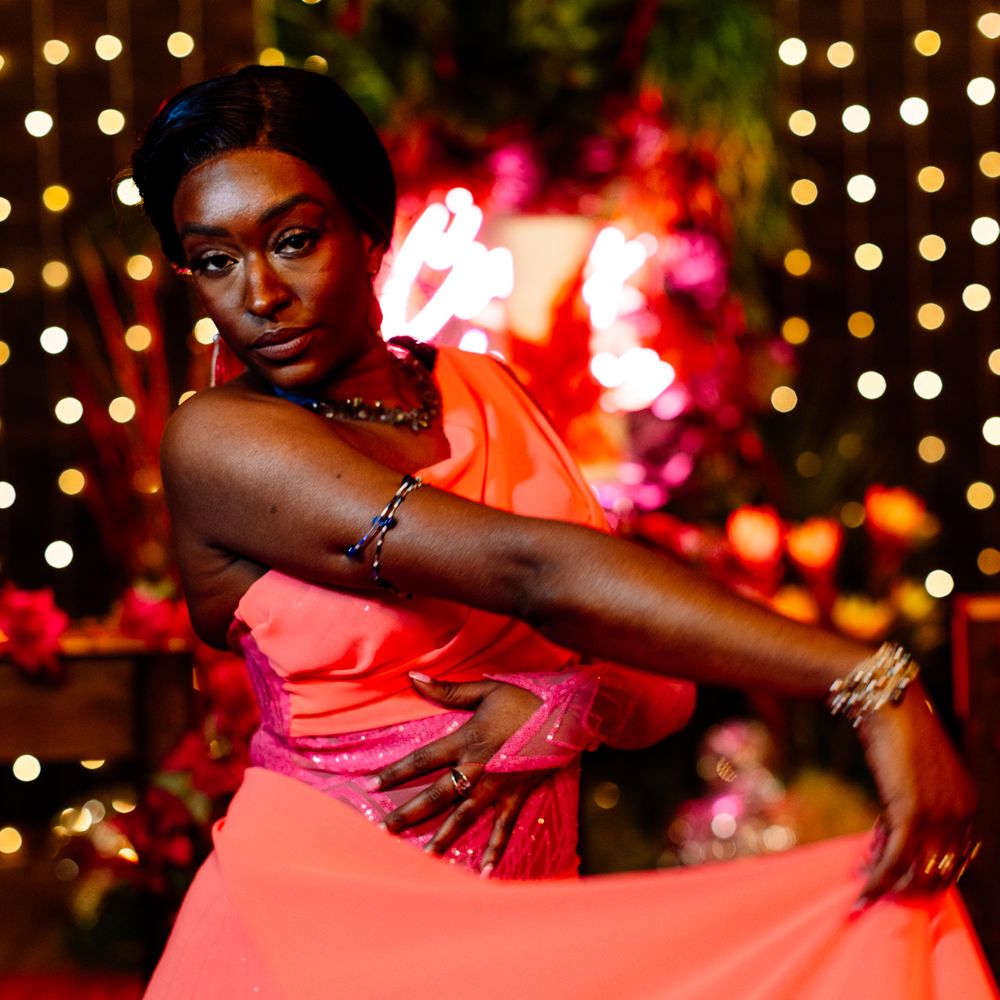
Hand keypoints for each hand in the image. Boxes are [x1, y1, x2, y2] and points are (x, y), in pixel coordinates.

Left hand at [370, 675, 547, 873]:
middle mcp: (477, 768)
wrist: (567, 714)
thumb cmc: (524, 698)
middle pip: (437, 795)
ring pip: (464, 817)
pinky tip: (483, 872)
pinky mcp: (518, 795)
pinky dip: (494, 850)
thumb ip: (447, 689)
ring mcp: (498, 785)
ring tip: (423, 857)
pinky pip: (504, 826)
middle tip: (384, 831)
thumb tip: (413, 676)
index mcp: (466, 740)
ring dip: (442, 837)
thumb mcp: (485, 689)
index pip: (422, 760)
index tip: (369, 785)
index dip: (394, 772)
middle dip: (409, 813)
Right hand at [856, 680, 977, 904]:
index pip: (953, 859)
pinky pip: (897, 861)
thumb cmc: (894, 730)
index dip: (922, 872)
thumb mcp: (914, 772)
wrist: (885, 700)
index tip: (894, 874)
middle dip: (907, 886)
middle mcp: (962, 814)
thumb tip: (893, 831)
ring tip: (864, 883)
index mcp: (968, 804)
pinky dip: (879, 882)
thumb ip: (915, 803)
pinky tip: (862, 891)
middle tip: (876, 884)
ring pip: (919, 874)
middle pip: (940, 873)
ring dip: (890, 887)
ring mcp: (939, 814)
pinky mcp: (911, 812)